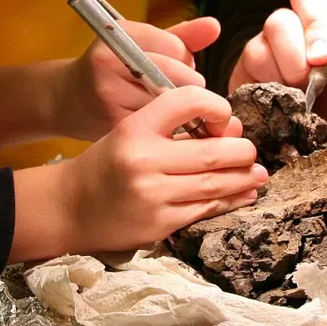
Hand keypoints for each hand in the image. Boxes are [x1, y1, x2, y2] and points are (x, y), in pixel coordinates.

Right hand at [12, 86, 266, 258]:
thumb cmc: (107, 163)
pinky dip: (229, 201)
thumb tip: (230, 130)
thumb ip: (171, 126)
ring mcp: (152, 195)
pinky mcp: (159, 224)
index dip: (216, 106)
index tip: (226, 116)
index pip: (187, 101)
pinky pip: (204, 210)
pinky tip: (243, 194)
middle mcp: (143, 160)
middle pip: (212, 150)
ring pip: (214, 184)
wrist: (69, 206)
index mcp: (134, 128)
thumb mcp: (129, 130)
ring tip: (257, 173)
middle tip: (251, 150)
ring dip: (243, 178)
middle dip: (241, 151)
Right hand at [54, 17, 220, 140]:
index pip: (177, 47)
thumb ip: (181, 37)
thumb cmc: (112, 68)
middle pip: (178, 76)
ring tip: (160, 104)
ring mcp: (109, 96)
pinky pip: (159, 128)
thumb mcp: (141, 44)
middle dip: (185, 84)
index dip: (184, 58)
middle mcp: (109, 63)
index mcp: (119, 36)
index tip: (175, 63)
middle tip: (173, 87)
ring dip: (178, 108)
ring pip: (172, 105)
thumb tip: (215, 26)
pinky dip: (166, 128)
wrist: (67, 101)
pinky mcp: (113, 126)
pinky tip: (154, 123)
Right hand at [228, 0, 326, 136]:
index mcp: (318, 25)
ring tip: (296, 100)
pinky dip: (263, 93)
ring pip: (257, 49)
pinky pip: (242, 77)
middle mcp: (286, 32)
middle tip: (308, 84)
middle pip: (278, 21)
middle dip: (295, 56)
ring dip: (279, 78)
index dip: (314, 21)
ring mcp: (260, 53)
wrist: (312, 145)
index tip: (323, 57)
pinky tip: (278, 107)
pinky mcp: (241, 78)